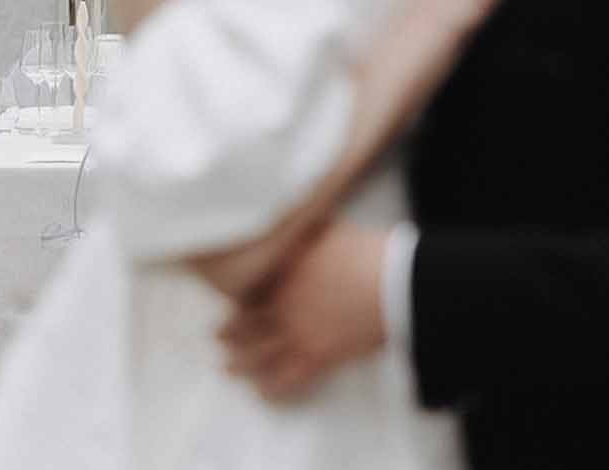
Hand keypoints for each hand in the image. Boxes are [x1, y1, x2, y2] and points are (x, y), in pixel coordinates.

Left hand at [220, 220, 389, 401]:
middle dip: (230, 332)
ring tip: (229, 368)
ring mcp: (297, 331)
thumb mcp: (329, 227)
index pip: (251, 289)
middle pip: (248, 322)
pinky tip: (264, 393)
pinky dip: (273, 387)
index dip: (238, 299)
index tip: (229, 304)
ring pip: (260, 353)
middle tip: (217, 337)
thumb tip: (300, 214)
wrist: (391, 281)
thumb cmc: (366, 251)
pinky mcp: (317, 356)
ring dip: (241, 363)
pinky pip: (288, 377)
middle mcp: (283, 303)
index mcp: (284, 271)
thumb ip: (307, 227)